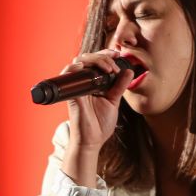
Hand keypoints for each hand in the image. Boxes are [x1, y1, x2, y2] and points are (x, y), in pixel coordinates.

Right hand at [61, 50, 132, 185]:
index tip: (118, 54)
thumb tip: (129, 71)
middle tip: (114, 61)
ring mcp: (76, 88)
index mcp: (93, 83)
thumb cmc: (100, 124)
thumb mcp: (114, 101)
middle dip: (102, 56)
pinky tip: (82, 67)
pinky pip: (66, 76)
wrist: (92, 141)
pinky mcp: (71, 94)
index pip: (96, 62)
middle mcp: (83, 83)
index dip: (105, 55)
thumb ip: (119, 86)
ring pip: (78, 63)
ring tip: (107, 67)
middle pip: (87, 58)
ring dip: (93, 60)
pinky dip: (72, 68)